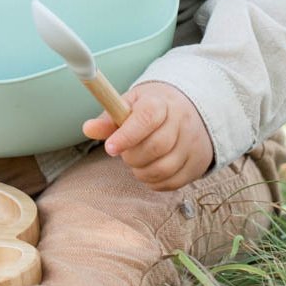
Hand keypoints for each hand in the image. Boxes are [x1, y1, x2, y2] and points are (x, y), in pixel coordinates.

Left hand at [82, 80, 214, 190]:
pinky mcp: (198, 164)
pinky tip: (149, 170)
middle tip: (125, 153)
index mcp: (160, 103)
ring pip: (164, 168)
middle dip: (132, 156)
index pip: (146, 118)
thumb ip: (108, 119)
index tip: (110, 148)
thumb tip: (88, 129)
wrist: (188, 110)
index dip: (127, 136)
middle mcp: (181, 121)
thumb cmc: (150, 109)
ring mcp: (193, 144)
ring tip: (136, 161)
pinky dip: (155, 182)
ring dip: (142, 172)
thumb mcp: (128, 105)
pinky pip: (173, 182)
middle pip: (156, 147)